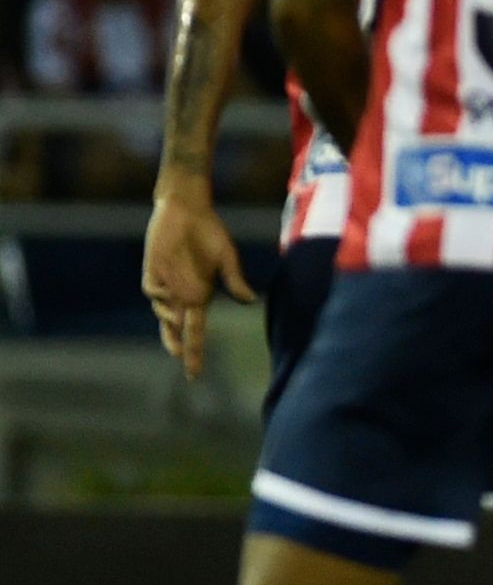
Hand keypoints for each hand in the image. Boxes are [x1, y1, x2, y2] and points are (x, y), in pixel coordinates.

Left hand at [142, 193, 249, 377]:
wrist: (185, 209)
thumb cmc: (209, 231)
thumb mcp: (226, 256)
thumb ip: (233, 279)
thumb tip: (249, 301)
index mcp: (200, 295)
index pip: (196, 330)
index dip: (195, 352)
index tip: (194, 374)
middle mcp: (181, 294)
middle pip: (176, 330)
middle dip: (177, 346)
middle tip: (182, 364)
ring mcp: (165, 284)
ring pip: (163, 313)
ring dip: (170, 319)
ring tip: (179, 319)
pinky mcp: (151, 272)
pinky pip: (153, 291)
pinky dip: (160, 294)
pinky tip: (168, 290)